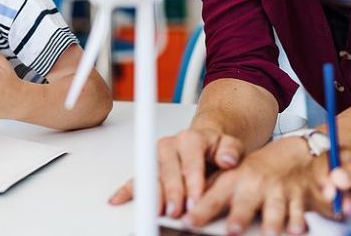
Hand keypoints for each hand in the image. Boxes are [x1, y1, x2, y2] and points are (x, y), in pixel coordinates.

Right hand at [109, 127, 244, 218]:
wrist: (207, 142)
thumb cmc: (218, 148)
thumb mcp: (232, 145)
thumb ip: (230, 150)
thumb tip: (227, 158)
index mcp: (190, 138)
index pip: (190, 163)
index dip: (192, 183)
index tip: (195, 201)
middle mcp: (171, 145)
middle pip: (169, 172)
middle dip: (172, 193)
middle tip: (176, 211)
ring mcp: (158, 158)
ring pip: (152, 177)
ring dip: (153, 195)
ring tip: (156, 212)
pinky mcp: (150, 168)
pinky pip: (137, 179)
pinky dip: (127, 190)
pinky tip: (119, 199)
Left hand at [184, 138, 329, 235]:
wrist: (290, 156)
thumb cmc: (256, 171)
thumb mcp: (230, 176)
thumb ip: (210, 191)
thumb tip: (184, 208)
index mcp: (233, 180)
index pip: (213, 197)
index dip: (201, 210)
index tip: (188, 221)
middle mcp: (255, 185)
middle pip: (245, 203)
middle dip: (239, 216)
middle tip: (232, 230)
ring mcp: (277, 191)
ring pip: (275, 208)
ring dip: (272, 221)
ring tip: (269, 233)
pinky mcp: (299, 198)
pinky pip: (300, 210)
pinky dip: (299, 220)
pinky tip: (296, 229)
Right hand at [323, 149, 350, 217]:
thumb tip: (335, 176)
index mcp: (338, 157)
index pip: (320, 166)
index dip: (322, 180)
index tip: (330, 193)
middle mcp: (331, 171)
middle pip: (317, 185)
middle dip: (333, 199)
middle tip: (350, 207)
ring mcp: (332, 188)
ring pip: (322, 201)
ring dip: (341, 209)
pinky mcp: (336, 202)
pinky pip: (331, 212)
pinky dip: (347, 216)